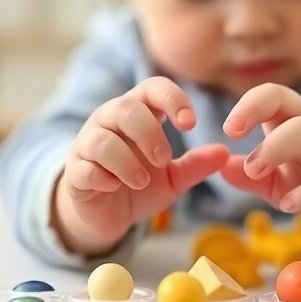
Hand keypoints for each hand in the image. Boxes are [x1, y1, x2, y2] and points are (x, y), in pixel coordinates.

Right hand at [55, 77, 229, 254]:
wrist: (107, 213)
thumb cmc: (140, 184)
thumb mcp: (174, 177)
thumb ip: (197, 164)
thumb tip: (225, 152)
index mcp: (138, 114)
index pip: (152, 88)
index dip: (173, 99)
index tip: (190, 124)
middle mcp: (110, 122)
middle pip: (126, 108)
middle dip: (149, 133)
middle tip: (164, 159)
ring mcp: (88, 145)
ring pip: (102, 139)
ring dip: (127, 162)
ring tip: (143, 181)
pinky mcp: (75, 173)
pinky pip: (83, 168)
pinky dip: (102, 177)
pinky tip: (115, 187)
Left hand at [221, 83, 300, 239]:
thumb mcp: (272, 178)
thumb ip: (247, 175)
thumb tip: (221, 168)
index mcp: (292, 118)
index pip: (272, 95)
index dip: (249, 105)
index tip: (229, 129)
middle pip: (290, 107)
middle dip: (259, 119)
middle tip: (237, 147)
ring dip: (278, 147)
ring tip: (254, 170)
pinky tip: (288, 205)